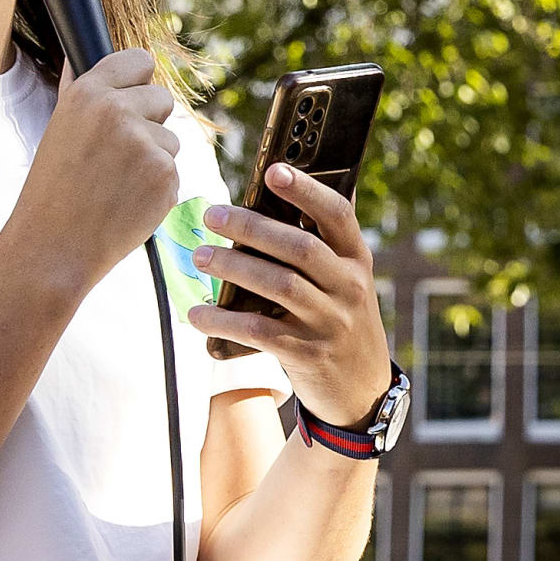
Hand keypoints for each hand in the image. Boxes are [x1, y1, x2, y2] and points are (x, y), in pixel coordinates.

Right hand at [22, 48, 187, 294]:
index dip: (139, 82)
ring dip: (153, 160)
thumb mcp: (59, 128)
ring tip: (116, 184)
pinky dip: (158, 189)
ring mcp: (145, 143)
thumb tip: (81, 56)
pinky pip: (174, 172)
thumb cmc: (53, 189)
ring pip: (171, 139)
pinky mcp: (165, 175)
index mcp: (88, 93)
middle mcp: (117, 111)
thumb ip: (80, 91)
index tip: (134, 98)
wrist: (55, 245)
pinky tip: (128, 202)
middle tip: (118, 155)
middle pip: (163, 99)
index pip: (139, 60)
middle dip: (149, 124)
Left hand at [197, 163, 392, 426]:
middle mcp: (349, 288)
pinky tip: (198, 313)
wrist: (361, 390)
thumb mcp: (345, 282)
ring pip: (278, 285)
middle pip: (299, 247)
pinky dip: (224, 320)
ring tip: (200, 257)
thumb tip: (274, 199)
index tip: (274, 171)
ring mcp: (330, 323)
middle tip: (212, 215)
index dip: (307, 190)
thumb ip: (321, 247)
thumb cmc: (341, 321)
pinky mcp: (307, 354)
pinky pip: (259, 331)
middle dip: (252, 227)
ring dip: (233, 268)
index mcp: (357, 260)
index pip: (337, 215)